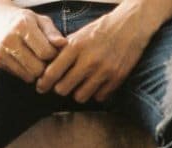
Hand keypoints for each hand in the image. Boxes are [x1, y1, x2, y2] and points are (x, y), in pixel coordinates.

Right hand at [0, 1, 66, 82]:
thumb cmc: (22, 20)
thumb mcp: (39, 20)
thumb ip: (52, 33)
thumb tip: (64, 44)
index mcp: (23, 26)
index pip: (46, 53)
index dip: (54, 55)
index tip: (53, 52)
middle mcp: (10, 39)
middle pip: (38, 69)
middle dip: (46, 67)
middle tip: (46, 60)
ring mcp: (1, 52)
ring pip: (29, 76)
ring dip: (37, 72)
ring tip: (37, 61)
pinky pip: (20, 76)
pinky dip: (27, 73)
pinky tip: (27, 62)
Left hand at [36, 7, 154, 101]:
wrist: (130, 26)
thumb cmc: (102, 30)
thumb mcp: (79, 35)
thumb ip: (64, 51)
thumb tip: (48, 67)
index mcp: (76, 47)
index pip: (52, 72)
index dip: (43, 83)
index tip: (41, 87)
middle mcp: (88, 60)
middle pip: (63, 89)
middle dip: (60, 89)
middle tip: (62, 85)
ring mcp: (103, 71)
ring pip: (80, 96)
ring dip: (77, 93)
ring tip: (80, 86)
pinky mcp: (117, 78)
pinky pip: (99, 97)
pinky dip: (95, 93)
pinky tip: (96, 84)